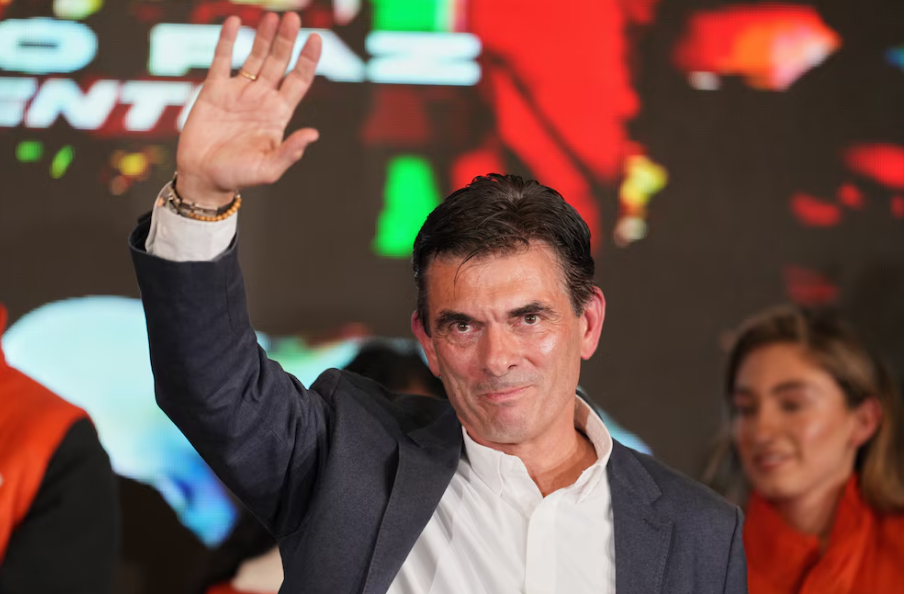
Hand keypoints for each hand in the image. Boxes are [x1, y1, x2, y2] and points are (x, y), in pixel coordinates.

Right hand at [175, 13, 321, 207]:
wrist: (203, 177)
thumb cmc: (238, 176)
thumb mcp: (268, 169)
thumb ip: (290, 151)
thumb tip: (314, 135)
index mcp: (278, 114)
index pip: (298, 81)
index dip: (307, 60)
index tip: (315, 38)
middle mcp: (261, 99)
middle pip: (279, 63)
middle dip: (287, 40)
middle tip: (293, 18)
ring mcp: (238, 92)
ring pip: (255, 57)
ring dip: (263, 37)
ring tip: (271, 16)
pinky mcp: (214, 90)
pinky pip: (221, 60)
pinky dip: (226, 40)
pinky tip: (233, 22)